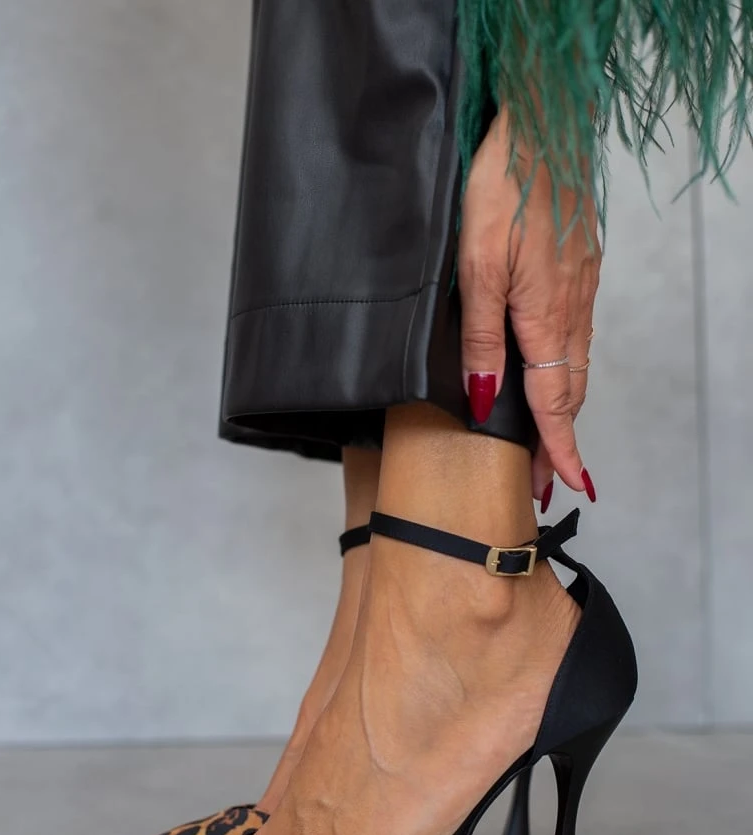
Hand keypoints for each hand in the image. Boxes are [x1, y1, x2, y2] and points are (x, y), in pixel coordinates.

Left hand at [458, 106, 600, 506]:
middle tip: (541, 478)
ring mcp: (580, 288)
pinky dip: (567, 370)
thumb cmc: (501, 190)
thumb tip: (485, 400)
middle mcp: (571, 309)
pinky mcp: (579, 268)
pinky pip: (576, 335)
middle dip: (557, 440)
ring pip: (574, 365)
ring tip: (546, 440)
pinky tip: (552, 373)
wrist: (540, 126)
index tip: (566, 486)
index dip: (558, 448)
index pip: (554, 402)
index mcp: (545, 317)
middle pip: (568, 392)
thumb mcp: (475, 269)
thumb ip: (482, 339)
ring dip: (563, 409)